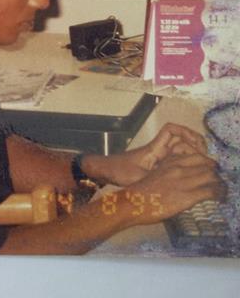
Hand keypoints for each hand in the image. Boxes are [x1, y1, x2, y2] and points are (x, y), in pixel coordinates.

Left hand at [89, 122, 207, 185]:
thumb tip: (174, 183)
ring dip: (193, 154)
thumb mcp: (138, 177)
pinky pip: (176, 160)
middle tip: (206, 158)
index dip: (186, 132)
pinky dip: (186, 163)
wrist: (105, 171)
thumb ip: (155, 179)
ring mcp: (159, 157)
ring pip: (181, 149)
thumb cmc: (118, 171)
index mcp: (154, 148)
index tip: (197, 144)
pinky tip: (193, 175)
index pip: (171, 130)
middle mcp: (158, 149)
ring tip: (204, 167)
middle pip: (181, 139)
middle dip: (195, 144)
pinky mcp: (158, 165)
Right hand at [120, 152, 225, 223]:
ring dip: (220, 185)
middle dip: (216, 175)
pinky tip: (219, 198)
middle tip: (219, 183)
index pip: (198, 157)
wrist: (133, 202)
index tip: (210, 172)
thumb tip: (183, 180)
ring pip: (212, 177)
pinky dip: (219, 195)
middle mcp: (178, 168)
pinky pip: (211, 192)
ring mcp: (183, 181)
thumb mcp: (156, 175)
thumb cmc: (142, 192)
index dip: (208, 164)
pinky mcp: (187, 195)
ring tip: (222, 192)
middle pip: (207, 166)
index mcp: (170, 162)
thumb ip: (170, 173)